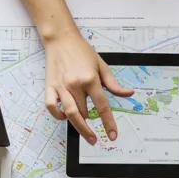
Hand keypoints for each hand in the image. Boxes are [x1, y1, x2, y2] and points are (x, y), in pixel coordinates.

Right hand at [44, 29, 133, 144]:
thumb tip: (129, 93)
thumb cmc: (82, 51)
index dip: (109, 123)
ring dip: (79, 127)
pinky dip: (58, 115)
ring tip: (86, 134)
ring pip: (70, 114)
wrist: (61, 39)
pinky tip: (65, 117)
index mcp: (90, 79)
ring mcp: (61, 86)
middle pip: (85, 114)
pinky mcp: (50, 87)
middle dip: (90, 126)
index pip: (102, 106)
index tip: (113, 135)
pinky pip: (52, 107)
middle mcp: (75, 84)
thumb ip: (114, 84)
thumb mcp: (102, 66)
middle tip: (95, 138)